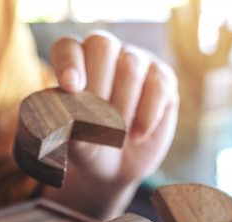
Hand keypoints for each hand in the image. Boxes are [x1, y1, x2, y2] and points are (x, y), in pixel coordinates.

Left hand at [43, 31, 178, 219]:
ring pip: (131, 66)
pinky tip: (137, 135)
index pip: (68, 47)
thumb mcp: (76, 143)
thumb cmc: (90, 146)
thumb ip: (71, 127)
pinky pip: (158, 86)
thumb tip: (71, 119)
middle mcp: (107, 54)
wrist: (118, 166)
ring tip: (119, 135)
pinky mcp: (163, 78)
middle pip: (102, 46)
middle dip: (99, 86)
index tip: (71, 88)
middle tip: (99, 120)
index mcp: (76, 62)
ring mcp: (137, 62)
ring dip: (123, 106)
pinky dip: (147, 115)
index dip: (68, 62)